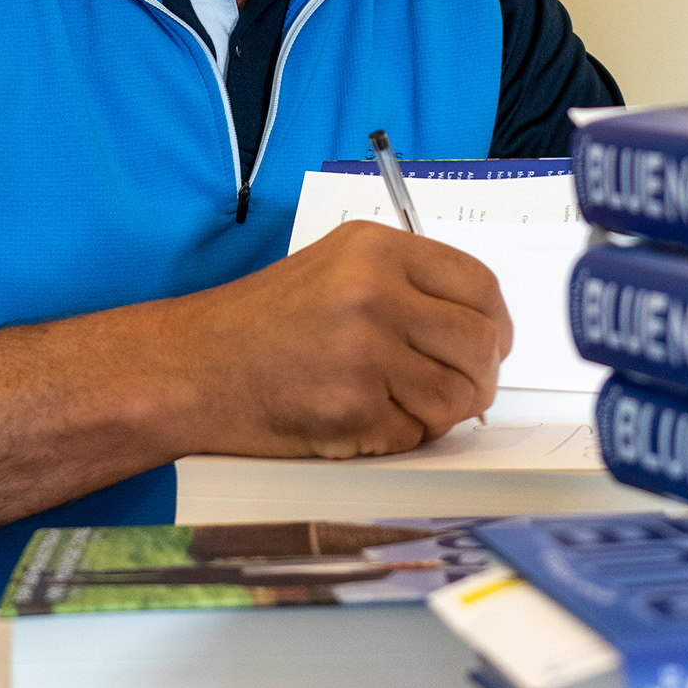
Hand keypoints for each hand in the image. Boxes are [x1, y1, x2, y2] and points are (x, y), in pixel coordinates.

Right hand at [165, 218, 510, 461]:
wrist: (192, 367)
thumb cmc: (260, 321)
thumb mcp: (334, 266)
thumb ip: (405, 282)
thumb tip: (478, 324)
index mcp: (376, 250)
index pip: (479, 285)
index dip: (495, 323)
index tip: (491, 344)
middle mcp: (376, 296)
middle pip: (479, 345)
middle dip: (479, 377)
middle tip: (461, 388)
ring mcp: (365, 356)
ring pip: (455, 397)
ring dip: (441, 413)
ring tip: (401, 404)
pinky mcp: (353, 413)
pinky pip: (415, 435)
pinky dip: (399, 437)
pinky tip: (363, 420)